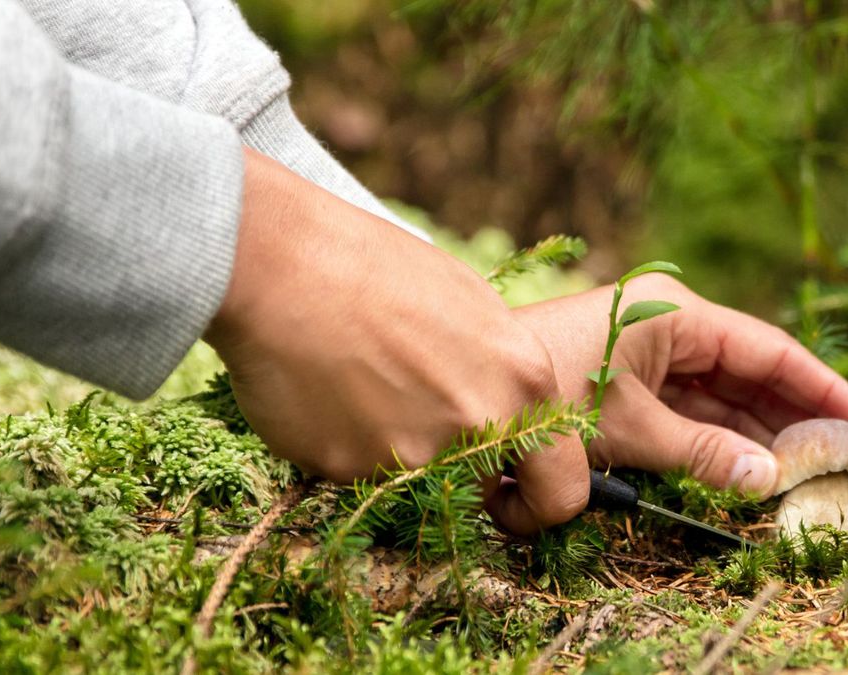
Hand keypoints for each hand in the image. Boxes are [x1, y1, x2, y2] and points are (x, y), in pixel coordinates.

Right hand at [205, 149, 588, 533]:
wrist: (284, 263)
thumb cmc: (376, 266)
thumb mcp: (471, 309)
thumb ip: (498, 373)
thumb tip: (505, 414)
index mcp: (525, 381)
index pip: (564, 489)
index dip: (537, 500)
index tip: (510, 493)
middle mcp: (481, 426)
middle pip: (485, 488)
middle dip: (460, 472)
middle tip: (415, 419)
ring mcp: (416, 454)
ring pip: (416, 483)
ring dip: (393, 451)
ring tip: (359, 384)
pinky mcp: (353, 470)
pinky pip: (358, 474)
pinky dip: (342, 444)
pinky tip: (324, 391)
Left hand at [512, 275, 847, 496]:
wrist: (473, 386)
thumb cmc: (547, 390)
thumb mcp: (631, 426)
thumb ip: (703, 454)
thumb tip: (771, 478)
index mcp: (677, 314)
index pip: (770, 351)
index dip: (823, 391)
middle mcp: (670, 328)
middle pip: (752, 377)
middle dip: (796, 420)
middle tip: (846, 463)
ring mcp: (650, 356)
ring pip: (722, 400)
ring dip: (759, 437)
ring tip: (809, 476)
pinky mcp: (630, 384)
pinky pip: (689, 415)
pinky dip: (717, 443)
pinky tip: (752, 473)